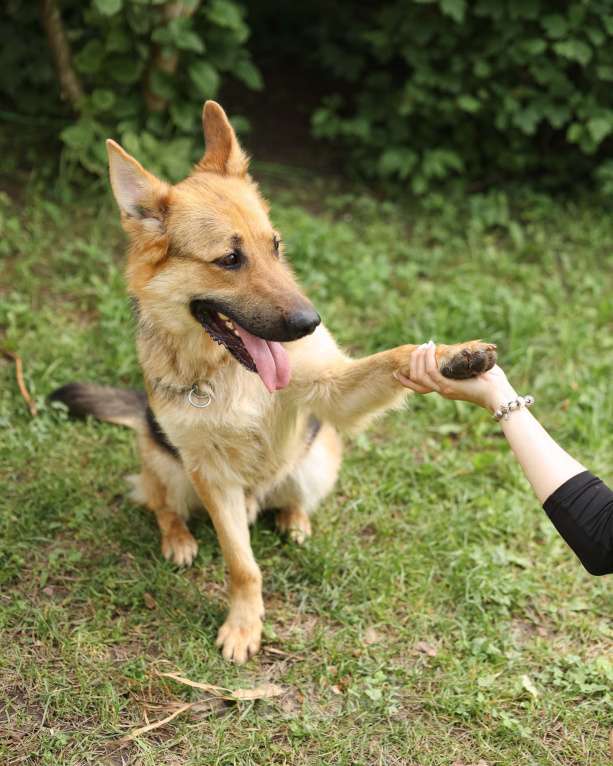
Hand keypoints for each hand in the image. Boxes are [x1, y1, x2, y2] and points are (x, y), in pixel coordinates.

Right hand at [394, 341, 517, 412]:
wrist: (500, 395)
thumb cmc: (493, 384)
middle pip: (416, 379)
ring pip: (420, 374)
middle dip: (414, 362)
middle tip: (419, 348)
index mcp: (445, 388)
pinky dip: (427, 359)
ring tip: (423, 347)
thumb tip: (466, 349)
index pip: (419, 387)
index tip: (397, 372)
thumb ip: (466, 362)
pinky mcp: (448, 386)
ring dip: (419, 359)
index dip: (406, 380)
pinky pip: (430, 371)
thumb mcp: (474, 370)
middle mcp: (441, 390)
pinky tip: (431, 349)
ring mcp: (443, 389)